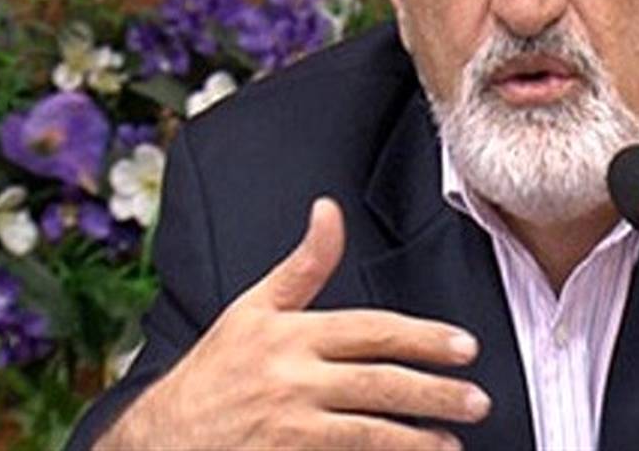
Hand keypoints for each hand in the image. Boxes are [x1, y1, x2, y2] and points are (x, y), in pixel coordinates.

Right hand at [97, 198, 488, 449]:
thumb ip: (304, 264)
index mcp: (291, 334)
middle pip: (380, 383)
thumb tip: (329, 210)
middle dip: (435, 392)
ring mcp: (288, 427)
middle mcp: (292, 379)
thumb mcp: (253, 308)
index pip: (373, 332)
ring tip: (453, 442)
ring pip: (369, 432)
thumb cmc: (214, 370)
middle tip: (478, 400)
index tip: (465, 347)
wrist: (160, 439)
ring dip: (418, 439)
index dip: (424, 339)